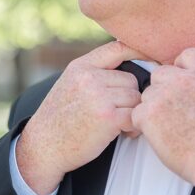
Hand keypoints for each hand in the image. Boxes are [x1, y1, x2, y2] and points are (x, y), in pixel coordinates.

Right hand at [16, 40, 146, 194]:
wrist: (43, 146)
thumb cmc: (58, 121)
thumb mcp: (69, 85)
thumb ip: (91, 73)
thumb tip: (123, 65)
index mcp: (81, 66)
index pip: (118, 48)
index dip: (139, 52)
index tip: (151, 61)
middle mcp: (90, 77)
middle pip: (131, 79)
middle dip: (130, 97)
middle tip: (123, 113)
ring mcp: (99, 96)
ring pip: (135, 98)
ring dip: (133, 113)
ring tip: (123, 124)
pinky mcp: (107, 118)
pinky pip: (134, 115)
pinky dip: (134, 126)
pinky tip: (125, 132)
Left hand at [131, 48, 194, 184]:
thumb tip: (189, 94)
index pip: (185, 56)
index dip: (179, 69)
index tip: (178, 84)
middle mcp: (182, 80)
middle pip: (159, 75)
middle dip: (161, 92)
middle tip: (169, 113)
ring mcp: (164, 95)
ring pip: (147, 95)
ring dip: (151, 110)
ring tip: (166, 129)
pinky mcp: (149, 113)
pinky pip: (136, 114)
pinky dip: (142, 125)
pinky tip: (157, 136)